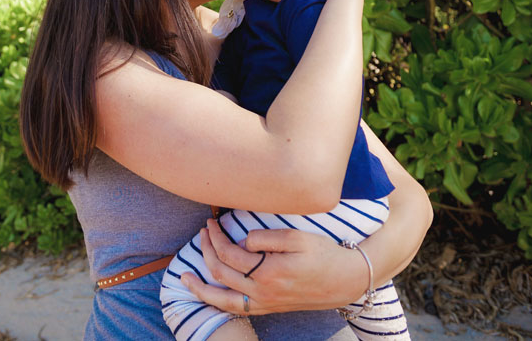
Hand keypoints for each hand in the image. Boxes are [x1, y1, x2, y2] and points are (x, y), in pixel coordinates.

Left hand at [179, 219, 367, 315]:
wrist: (347, 279)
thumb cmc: (324, 254)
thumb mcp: (297, 237)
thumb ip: (266, 237)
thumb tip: (243, 240)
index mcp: (268, 272)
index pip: (229, 254)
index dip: (216, 237)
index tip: (212, 222)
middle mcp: (263, 292)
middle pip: (221, 273)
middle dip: (206, 251)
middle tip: (202, 233)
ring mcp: (265, 303)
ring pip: (223, 300)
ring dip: (201, 287)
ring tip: (184, 278)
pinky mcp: (269, 308)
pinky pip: (236, 310)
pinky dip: (218, 303)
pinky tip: (209, 295)